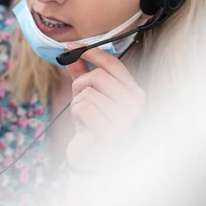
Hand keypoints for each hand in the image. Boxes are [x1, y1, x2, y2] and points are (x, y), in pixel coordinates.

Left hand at [64, 45, 144, 170]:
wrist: (93, 157)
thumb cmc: (93, 124)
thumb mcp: (88, 95)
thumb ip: (81, 72)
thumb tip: (70, 51)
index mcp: (133, 91)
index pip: (113, 64)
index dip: (90, 52)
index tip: (71, 47)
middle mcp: (135, 103)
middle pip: (97, 76)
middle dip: (80, 85)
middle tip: (80, 99)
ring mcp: (126, 118)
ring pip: (87, 93)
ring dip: (78, 103)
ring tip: (85, 117)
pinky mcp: (111, 131)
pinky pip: (83, 107)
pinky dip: (77, 114)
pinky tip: (84, 126)